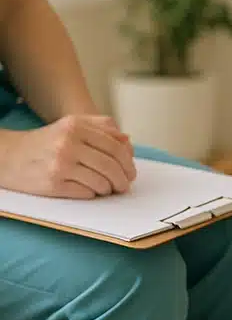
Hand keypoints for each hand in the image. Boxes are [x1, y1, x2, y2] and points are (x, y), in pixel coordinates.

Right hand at [0, 115, 135, 198]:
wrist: (7, 156)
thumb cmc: (46, 142)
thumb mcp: (72, 125)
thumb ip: (101, 127)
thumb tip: (127, 141)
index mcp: (76, 127)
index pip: (116, 147)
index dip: (128, 163)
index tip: (130, 172)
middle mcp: (68, 143)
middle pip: (111, 166)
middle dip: (123, 180)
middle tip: (124, 186)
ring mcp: (60, 164)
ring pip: (102, 183)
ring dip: (108, 189)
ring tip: (105, 188)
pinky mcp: (53, 184)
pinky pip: (87, 193)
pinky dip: (93, 194)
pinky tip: (89, 190)